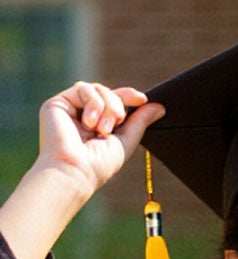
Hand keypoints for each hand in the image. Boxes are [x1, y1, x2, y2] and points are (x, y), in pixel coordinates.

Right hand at [33, 83, 159, 202]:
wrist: (75, 170)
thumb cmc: (99, 164)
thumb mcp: (126, 141)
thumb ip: (140, 122)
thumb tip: (159, 106)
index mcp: (98, 124)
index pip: (115, 101)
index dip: (129, 96)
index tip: (142, 99)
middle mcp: (83, 115)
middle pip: (108, 92)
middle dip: (118, 105)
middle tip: (116, 124)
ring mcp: (70, 108)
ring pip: (97, 88)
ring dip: (107, 106)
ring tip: (102, 129)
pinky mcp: (57, 103)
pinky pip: (83, 88)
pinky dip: (93, 103)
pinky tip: (89, 123)